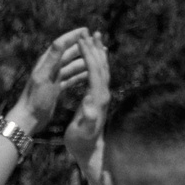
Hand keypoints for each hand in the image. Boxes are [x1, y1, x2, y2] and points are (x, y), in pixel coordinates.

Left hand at [14, 28, 92, 126]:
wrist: (28, 118)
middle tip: (98, 43)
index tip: (86, 30)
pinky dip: (81, 75)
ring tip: (99, 58)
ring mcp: (53, 78)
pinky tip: (91, 75)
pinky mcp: (56, 88)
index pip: (60, 44)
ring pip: (72, 66)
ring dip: (85, 61)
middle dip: (83, 47)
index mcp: (46, 63)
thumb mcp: (43, 77)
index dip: (73, 36)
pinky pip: (71, 79)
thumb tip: (60, 41)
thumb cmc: (35, 98)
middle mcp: (49, 68)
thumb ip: (52, 59)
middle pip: (68, 54)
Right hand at [62, 30, 110, 184]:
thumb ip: (87, 119)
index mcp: (97, 98)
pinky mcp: (99, 99)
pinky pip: (99, 76)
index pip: (94, 70)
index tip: (82, 41)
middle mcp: (103, 94)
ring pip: (103, 69)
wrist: (90, 151)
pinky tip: (93, 58)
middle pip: (102, 66)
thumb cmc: (81, 142)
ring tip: (94, 39)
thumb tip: (89, 105)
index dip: (89, 54)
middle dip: (96, 48)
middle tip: (91, 32)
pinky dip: (97, 63)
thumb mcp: (82, 131)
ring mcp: (103, 96)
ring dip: (99, 53)